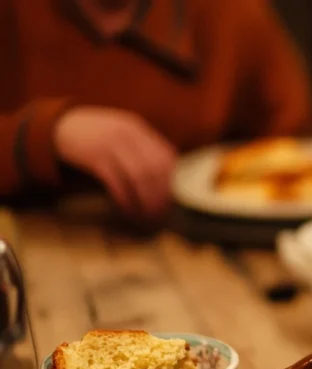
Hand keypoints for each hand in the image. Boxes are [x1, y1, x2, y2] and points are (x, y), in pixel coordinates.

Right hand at [54, 107, 176, 219]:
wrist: (57, 126)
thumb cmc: (93, 136)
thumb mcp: (119, 133)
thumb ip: (139, 149)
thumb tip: (163, 179)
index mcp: (137, 128)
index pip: (166, 156)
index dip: (171, 180)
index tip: (171, 199)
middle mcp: (127, 134)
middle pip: (155, 169)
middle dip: (160, 195)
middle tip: (160, 213)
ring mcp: (110, 144)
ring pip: (139, 176)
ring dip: (145, 200)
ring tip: (146, 216)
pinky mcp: (94, 157)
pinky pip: (116, 182)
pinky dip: (125, 198)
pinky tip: (127, 209)